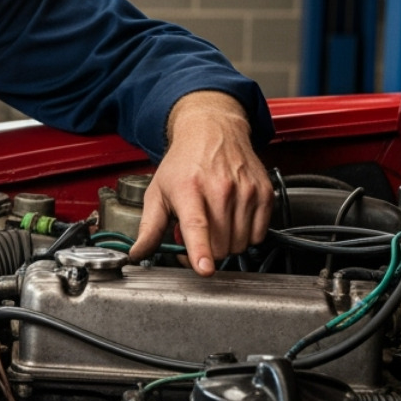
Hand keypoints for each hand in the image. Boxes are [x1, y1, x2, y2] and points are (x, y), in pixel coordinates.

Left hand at [127, 91, 272, 275]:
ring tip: (214, 221)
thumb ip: (148, 227)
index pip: (197, 226)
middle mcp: (220, 188)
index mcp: (189, 189)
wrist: (212, 131)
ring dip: (226, 242)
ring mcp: (245, 191)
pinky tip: (232, 218)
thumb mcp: (157, 192)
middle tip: (198, 231)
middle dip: (207, 249)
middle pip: (219, 245)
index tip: (205, 268)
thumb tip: (137, 253)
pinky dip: (245, 234)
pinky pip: (257, 235)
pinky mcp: (263, 193)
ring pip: (239, 244)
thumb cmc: (184, 163)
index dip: (201, 250)